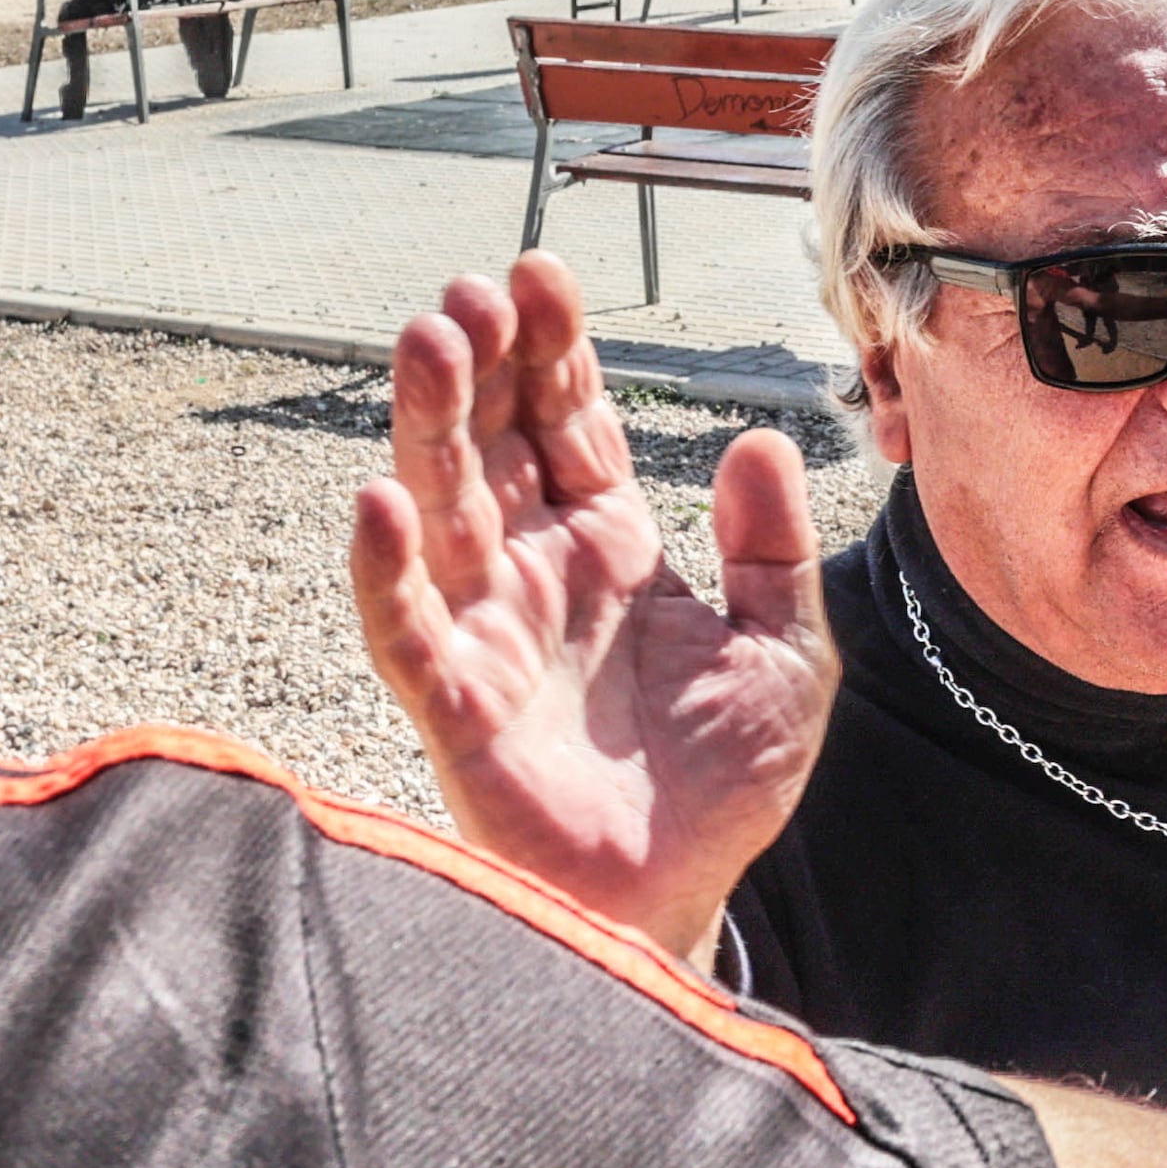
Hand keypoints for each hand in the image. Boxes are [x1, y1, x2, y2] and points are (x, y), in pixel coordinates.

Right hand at [349, 253, 835, 972]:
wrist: (682, 897)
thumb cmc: (722, 784)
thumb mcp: (787, 654)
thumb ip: (772, 551)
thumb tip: (762, 439)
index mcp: (610, 548)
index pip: (572, 425)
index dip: (554, 350)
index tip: (540, 270)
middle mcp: (537, 575)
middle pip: (496, 445)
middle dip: (483, 364)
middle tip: (473, 286)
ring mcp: (490, 634)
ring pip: (444, 509)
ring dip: (429, 426)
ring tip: (427, 340)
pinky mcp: (458, 707)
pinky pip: (409, 629)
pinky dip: (387, 569)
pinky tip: (379, 502)